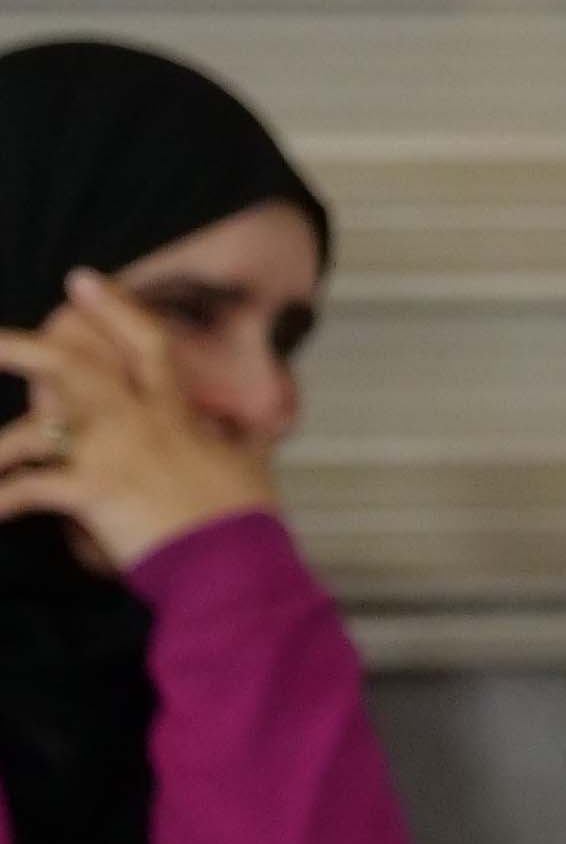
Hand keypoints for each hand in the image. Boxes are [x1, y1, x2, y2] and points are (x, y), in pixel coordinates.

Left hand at [0, 269, 277, 568]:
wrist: (237, 564)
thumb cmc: (246, 521)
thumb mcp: (253, 469)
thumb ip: (249, 440)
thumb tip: (261, 424)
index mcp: (174, 414)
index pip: (147, 346)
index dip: (115, 308)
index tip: (82, 279)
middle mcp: (136, 423)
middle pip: (70, 369)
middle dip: (20, 347)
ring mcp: (110, 456)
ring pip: (34, 431)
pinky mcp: (91, 494)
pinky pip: (29, 492)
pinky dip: (3, 500)